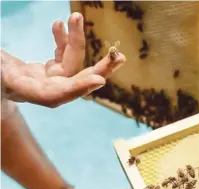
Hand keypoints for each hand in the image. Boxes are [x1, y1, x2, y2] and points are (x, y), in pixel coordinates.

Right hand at [1, 12, 125, 107]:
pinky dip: (64, 41)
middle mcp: (42, 89)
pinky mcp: (50, 72)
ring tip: (76, 17)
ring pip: (72, 66)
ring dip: (76, 41)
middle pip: (74, 83)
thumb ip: (5, 73)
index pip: (55, 95)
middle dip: (97, 70)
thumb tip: (31, 73)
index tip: (99, 80)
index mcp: (26, 91)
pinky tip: (60, 25)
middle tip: (120, 59)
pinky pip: (63, 57)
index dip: (76, 89)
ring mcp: (48, 80)